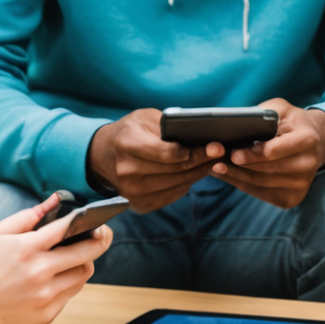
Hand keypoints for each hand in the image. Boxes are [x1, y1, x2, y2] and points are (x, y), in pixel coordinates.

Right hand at [0, 194, 110, 323]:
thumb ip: (29, 215)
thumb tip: (55, 200)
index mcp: (27, 248)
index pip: (70, 229)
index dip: (91, 221)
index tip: (98, 220)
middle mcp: (40, 272)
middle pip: (89, 253)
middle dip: (100, 241)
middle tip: (101, 236)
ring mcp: (45, 295)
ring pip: (83, 275)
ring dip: (81, 264)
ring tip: (67, 259)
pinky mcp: (47, 314)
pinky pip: (70, 294)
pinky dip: (66, 285)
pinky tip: (51, 280)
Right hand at [87, 109, 219, 212]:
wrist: (102, 156)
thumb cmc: (130, 132)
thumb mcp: (144, 118)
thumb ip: (168, 125)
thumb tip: (199, 136)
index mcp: (127, 144)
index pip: (167, 153)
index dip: (194, 151)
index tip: (216, 146)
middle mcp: (127, 171)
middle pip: (176, 170)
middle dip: (203, 161)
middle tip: (222, 153)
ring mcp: (132, 192)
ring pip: (178, 184)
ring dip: (198, 173)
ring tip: (213, 162)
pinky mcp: (139, 205)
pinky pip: (173, 195)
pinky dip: (187, 183)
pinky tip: (195, 173)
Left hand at [211, 97, 324, 208]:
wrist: (314, 143)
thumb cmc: (291, 122)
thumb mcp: (282, 108)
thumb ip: (264, 113)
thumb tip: (239, 123)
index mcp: (308, 139)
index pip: (274, 151)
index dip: (252, 154)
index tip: (232, 154)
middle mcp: (309, 164)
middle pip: (266, 171)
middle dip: (239, 167)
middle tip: (216, 162)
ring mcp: (302, 184)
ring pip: (261, 184)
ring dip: (236, 177)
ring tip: (216, 168)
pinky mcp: (293, 198)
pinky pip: (261, 193)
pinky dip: (243, 185)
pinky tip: (229, 176)